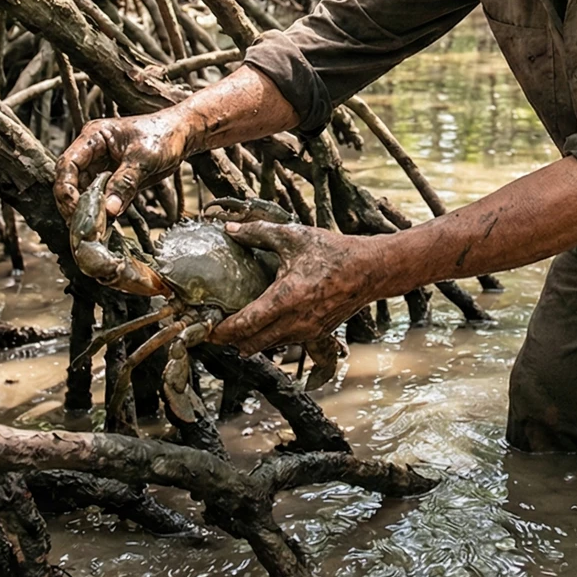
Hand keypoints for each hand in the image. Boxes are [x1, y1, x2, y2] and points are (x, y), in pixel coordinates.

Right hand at [53, 110, 190, 218]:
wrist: (182, 135)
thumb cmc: (164, 135)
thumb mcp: (144, 158)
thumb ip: (125, 183)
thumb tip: (109, 210)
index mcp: (94, 137)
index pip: (68, 164)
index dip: (66, 189)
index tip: (74, 209)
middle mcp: (92, 152)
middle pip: (70, 181)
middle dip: (73, 204)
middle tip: (82, 225)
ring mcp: (101, 166)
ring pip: (83, 192)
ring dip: (87, 210)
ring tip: (93, 229)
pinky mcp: (112, 179)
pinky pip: (100, 198)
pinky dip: (101, 212)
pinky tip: (105, 225)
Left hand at [211, 222, 392, 352]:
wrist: (371, 270)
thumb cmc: (334, 252)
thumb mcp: (294, 237)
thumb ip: (257, 233)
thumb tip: (229, 230)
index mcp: (286, 299)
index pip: (244, 326)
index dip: (221, 331)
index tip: (206, 328)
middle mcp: (295, 322)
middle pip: (251, 344)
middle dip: (230, 340)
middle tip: (214, 329)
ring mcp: (307, 332)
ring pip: (268, 346)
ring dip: (250, 341)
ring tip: (236, 328)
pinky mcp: (317, 335)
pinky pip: (286, 344)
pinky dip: (271, 339)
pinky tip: (265, 326)